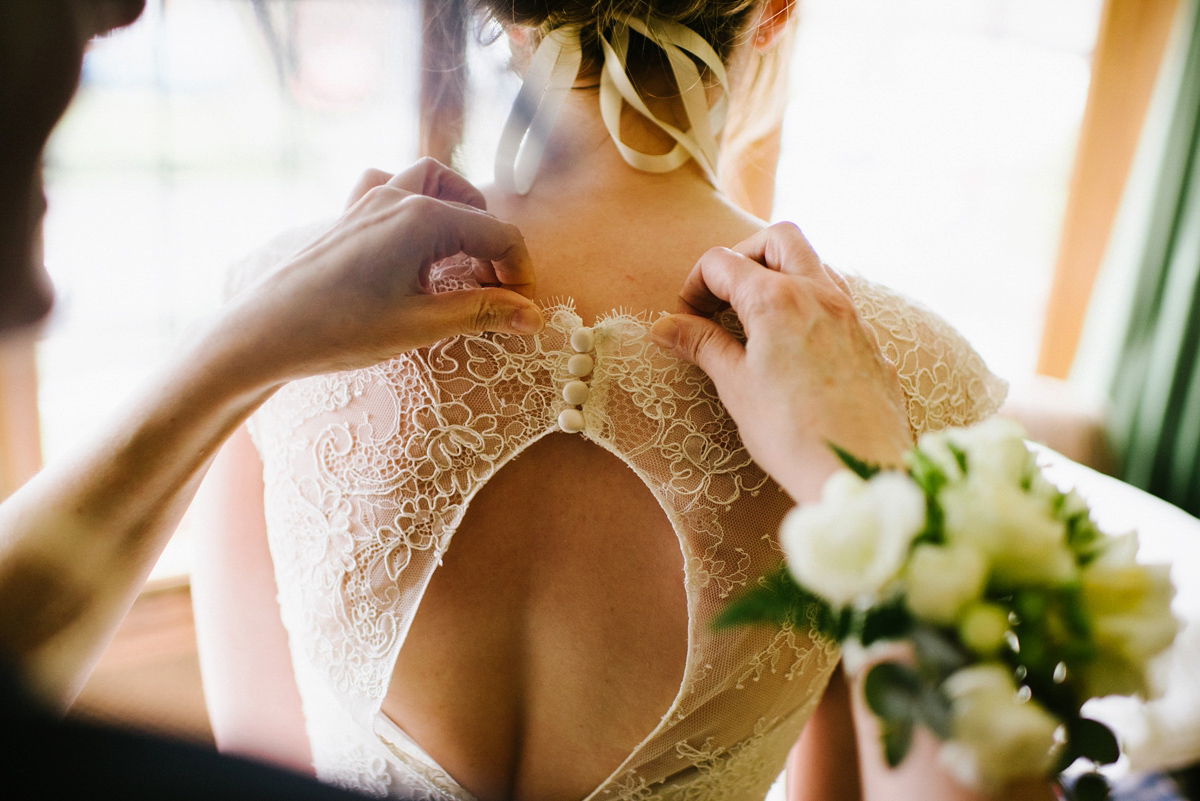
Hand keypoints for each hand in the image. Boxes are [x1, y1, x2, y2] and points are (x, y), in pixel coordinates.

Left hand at [213, 159, 542, 387]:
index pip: (499, 235)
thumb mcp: (420, 326)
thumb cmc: (339, 329)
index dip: (521, 274)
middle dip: (495, 251)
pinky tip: (415, 240)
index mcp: (424, 218)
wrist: (265, 332)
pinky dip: (416, 203)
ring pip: (435, 183)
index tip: (522, 312)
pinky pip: (392, 186)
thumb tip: (533, 317)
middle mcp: (400, 196)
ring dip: (462, 215)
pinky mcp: (350, 214)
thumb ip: (482, 313)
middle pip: (474, 209)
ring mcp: (371, 200)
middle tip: (496, 298)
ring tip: (464, 262)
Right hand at [651, 222, 911, 501]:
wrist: (857, 472)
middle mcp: (820, 294)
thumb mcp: (735, 386)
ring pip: (816, 264)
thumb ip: (701, 345)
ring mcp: (852, 315)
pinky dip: (810, 306)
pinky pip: (839, 301)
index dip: (694, 285)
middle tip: (725, 295)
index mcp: (777, 299)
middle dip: (745, 255)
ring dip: (782, 275)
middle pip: (779, 239)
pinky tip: (795, 347)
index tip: (686, 319)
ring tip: (758, 319)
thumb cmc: (791, 433)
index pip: (722, 263)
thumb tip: (664, 326)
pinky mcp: (870, 342)